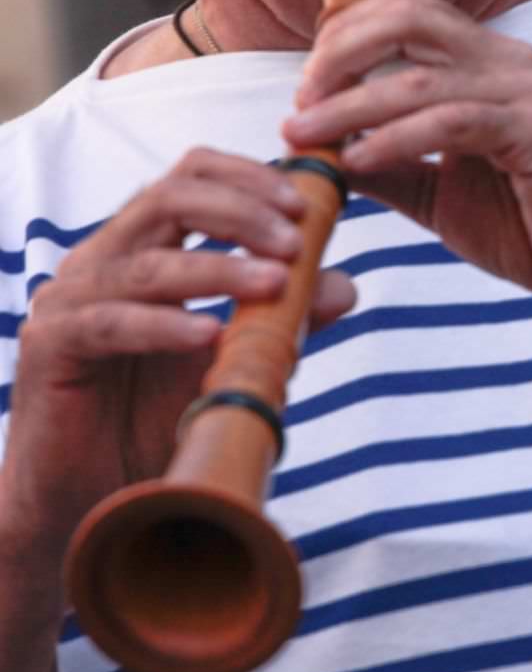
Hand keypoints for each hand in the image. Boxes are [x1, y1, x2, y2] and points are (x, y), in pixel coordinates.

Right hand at [4, 150, 354, 548]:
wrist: (97, 495)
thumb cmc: (162, 419)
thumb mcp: (235, 360)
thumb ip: (283, 319)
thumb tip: (343, 286)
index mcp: (144, 246)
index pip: (191, 176)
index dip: (250, 177)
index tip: (307, 204)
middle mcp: (103, 260)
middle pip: (170, 196)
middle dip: (242, 210)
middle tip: (297, 241)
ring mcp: (69, 299)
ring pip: (148, 261)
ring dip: (219, 267)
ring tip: (277, 285)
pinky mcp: (49, 345)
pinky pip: (108, 322)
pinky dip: (165, 325)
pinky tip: (209, 336)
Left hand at [283, 0, 531, 346]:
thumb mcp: (441, 192)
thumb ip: (387, 166)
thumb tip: (316, 155)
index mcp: (490, 64)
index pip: (407, 11)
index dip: (344, 37)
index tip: (304, 90)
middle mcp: (510, 63)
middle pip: (408, 16)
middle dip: (339, 52)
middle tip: (300, 102)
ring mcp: (529, 95)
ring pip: (418, 77)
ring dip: (349, 107)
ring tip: (305, 137)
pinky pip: (451, 123)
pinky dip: (393, 140)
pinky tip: (357, 162)